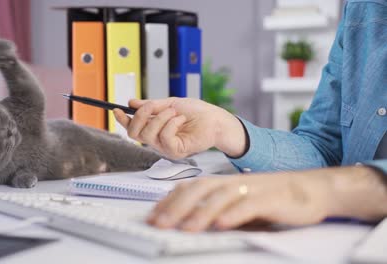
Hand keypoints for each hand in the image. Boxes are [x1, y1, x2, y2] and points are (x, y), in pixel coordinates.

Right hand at [113, 97, 246, 158]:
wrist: (216, 119)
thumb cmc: (198, 113)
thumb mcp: (171, 103)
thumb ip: (152, 105)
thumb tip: (132, 102)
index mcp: (155, 129)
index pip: (133, 128)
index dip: (122, 120)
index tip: (117, 109)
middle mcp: (158, 140)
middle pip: (134, 134)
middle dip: (140, 116)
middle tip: (152, 106)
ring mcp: (166, 148)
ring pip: (147, 135)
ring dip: (160, 117)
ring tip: (174, 112)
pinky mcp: (175, 151)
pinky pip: (163, 138)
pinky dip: (171, 124)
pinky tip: (181, 120)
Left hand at [147, 169, 333, 231]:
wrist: (311, 189)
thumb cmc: (271, 198)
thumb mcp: (239, 203)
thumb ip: (217, 210)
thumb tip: (189, 222)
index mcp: (223, 183)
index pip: (189, 188)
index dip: (169, 201)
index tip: (152, 216)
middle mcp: (233, 183)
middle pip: (199, 189)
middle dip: (176, 206)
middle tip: (158, 223)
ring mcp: (252, 189)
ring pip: (221, 197)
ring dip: (201, 212)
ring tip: (185, 228)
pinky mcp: (272, 198)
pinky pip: (250, 205)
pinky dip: (234, 214)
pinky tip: (222, 224)